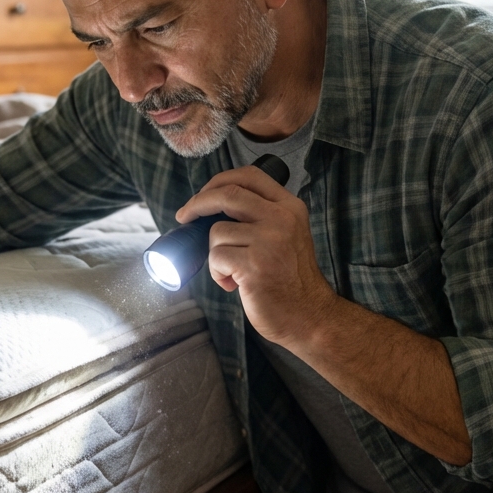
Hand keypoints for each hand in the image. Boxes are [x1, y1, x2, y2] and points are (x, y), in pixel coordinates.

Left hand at [175, 165, 336, 350]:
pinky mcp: (254, 265)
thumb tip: (213, 206)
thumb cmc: (290, 279)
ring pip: (217, 232)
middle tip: (184, 216)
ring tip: (233, 271)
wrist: (309, 316)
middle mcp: (281, 219)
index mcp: (290, 207)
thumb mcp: (287, 235)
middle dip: (197, 204)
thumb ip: (261, 215)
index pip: (249, 176)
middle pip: (227, 194)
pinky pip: (216, 257)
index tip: (202, 194)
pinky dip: (217, 272)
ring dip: (215, 254)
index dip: (218, 181)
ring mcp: (269, 241)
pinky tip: (233, 284)